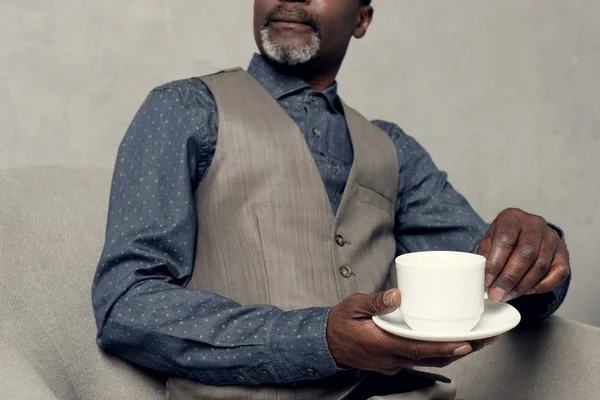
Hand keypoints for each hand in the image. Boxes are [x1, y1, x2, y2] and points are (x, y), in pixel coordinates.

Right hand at [326, 289, 497, 374]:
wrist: (325, 344)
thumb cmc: (338, 324)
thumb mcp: (352, 306)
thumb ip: (375, 301)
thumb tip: (397, 294)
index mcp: (382, 344)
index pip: (418, 348)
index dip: (444, 347)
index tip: (466, 342)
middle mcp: (391, 358)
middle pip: (432, 357)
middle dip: (461, 349)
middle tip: (486, 339)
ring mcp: (393, 363)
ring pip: (430, 360)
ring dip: (454, 352)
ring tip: (477, 340)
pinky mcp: (394, 361)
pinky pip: (421, 359)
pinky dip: (439, 352)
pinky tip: (450, 342)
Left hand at [477, 208, 570, 302]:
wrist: (525, 232)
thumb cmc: (505, 237)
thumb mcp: (490, 240)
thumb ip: (486, 256)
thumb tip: (484, 279)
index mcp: (513, 218)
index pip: (505, 240)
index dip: (495, 264)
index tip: (487, 282)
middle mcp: (535, 224)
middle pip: (526, 254)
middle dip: (509, 278)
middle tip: (497, 294)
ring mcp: (552, 238)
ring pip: (540, 266)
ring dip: (522, 286)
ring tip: (507, 295)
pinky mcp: (563, 252)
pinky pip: (557, 274)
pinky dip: (541, 286)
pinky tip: (525, 291)